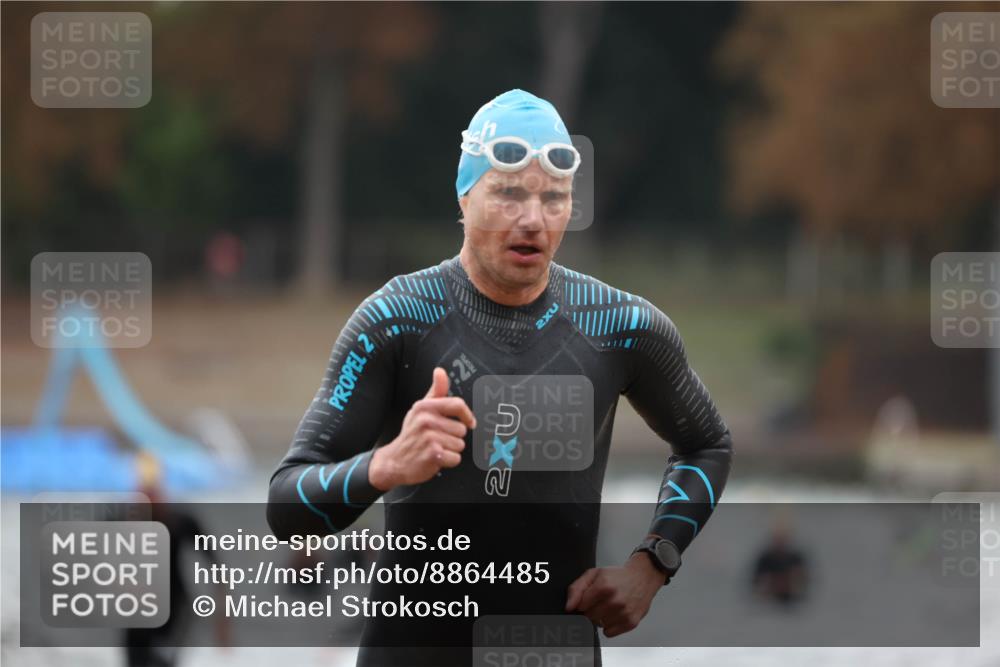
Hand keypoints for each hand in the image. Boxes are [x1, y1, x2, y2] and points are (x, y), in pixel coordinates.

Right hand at [368, 367, 475, 490]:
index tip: (469, 422)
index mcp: (425, 407)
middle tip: (438, 439)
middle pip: (461, 429)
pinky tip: (436, 458)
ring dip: (450, 449)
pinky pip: (456, 458)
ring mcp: (429, 438)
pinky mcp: (433, 454)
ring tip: (436, 447)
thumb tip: (440, 371)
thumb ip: (435, 391)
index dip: (467, 415)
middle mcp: (426, 420)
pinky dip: (448, 461)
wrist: (395, 460)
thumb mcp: (420, 409)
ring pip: (460, 444)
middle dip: (454, 437)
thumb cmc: (412, 433)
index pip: (457, 404)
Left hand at [564, 553, 665, 636]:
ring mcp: (623, 613)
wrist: (642, 578)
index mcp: (603, 586)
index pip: (580, 606)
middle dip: (591, 610)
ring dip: (601, 618)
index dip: (582, 603)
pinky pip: (609, 633)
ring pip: (599, 625)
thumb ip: (577, 588)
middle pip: (589, 617)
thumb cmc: (618, 576)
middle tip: (600, 602)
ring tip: (610, 606)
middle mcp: (614, 601)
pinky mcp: (630, 622)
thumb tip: (569, 607)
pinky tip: (615, 614)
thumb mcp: (594, 574)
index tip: (588, 598)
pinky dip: (609, 626)